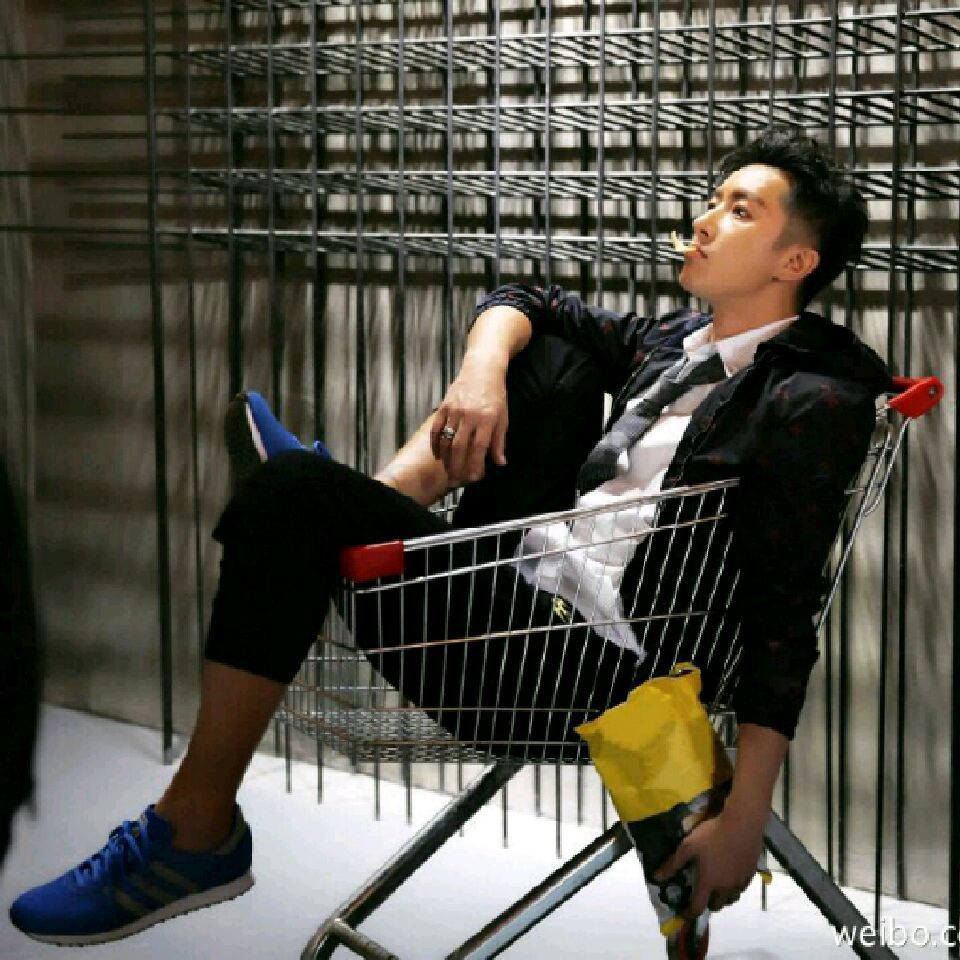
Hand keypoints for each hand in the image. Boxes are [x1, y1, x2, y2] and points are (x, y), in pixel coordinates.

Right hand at [430, 352, 508, 484]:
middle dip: (458, 467)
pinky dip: (435, 444)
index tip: (473, 478)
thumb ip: (499, 441)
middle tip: (457, 480)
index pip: (479, 448)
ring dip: (446, 459)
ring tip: (448, 471)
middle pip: (460, 447)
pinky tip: (438, 455)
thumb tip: (500, 463)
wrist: (482, 369)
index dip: (475, 465)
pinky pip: (436, 429)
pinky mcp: (444, 406)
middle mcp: (469, 415)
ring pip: (446, 440)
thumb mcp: (503, 417)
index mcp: (487, 419)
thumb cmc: (495, 394)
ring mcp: (454, 411)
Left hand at [651, 810, 763, 916]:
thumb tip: (656, 878)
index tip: (685, 911)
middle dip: (708, 904)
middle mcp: (725, 887)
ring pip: (731, 898)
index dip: (690, 912)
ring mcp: (739, 882)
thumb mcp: (688, 846)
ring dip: (722, 897)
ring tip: (717, 885)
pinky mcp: (750, 875)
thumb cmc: (712, 835)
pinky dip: (734, 887)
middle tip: (702, 894)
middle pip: (716, 906)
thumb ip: (673, 864)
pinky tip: (730, 874)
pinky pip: (741, 888)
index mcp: (708, 882)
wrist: (742, 825)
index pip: (698, 907)